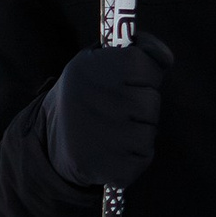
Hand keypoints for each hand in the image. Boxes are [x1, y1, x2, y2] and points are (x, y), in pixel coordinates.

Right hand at [40, 34, 172, 188]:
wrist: (49, 143)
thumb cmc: (88, 95)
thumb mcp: (100, 61)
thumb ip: (139, 50)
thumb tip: (166, 58)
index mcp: (89, 68)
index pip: (143, 62)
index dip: (143, 73)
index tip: (127, 80)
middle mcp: (93, 100)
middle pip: (151, 101)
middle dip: (141, 105)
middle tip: (117, 109)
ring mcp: (101, 136)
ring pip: (149, 130)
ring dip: (139, 131)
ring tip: (112, 130)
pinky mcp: (108, 166)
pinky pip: (144, 156)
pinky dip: (135, 155)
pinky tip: (113, 150)